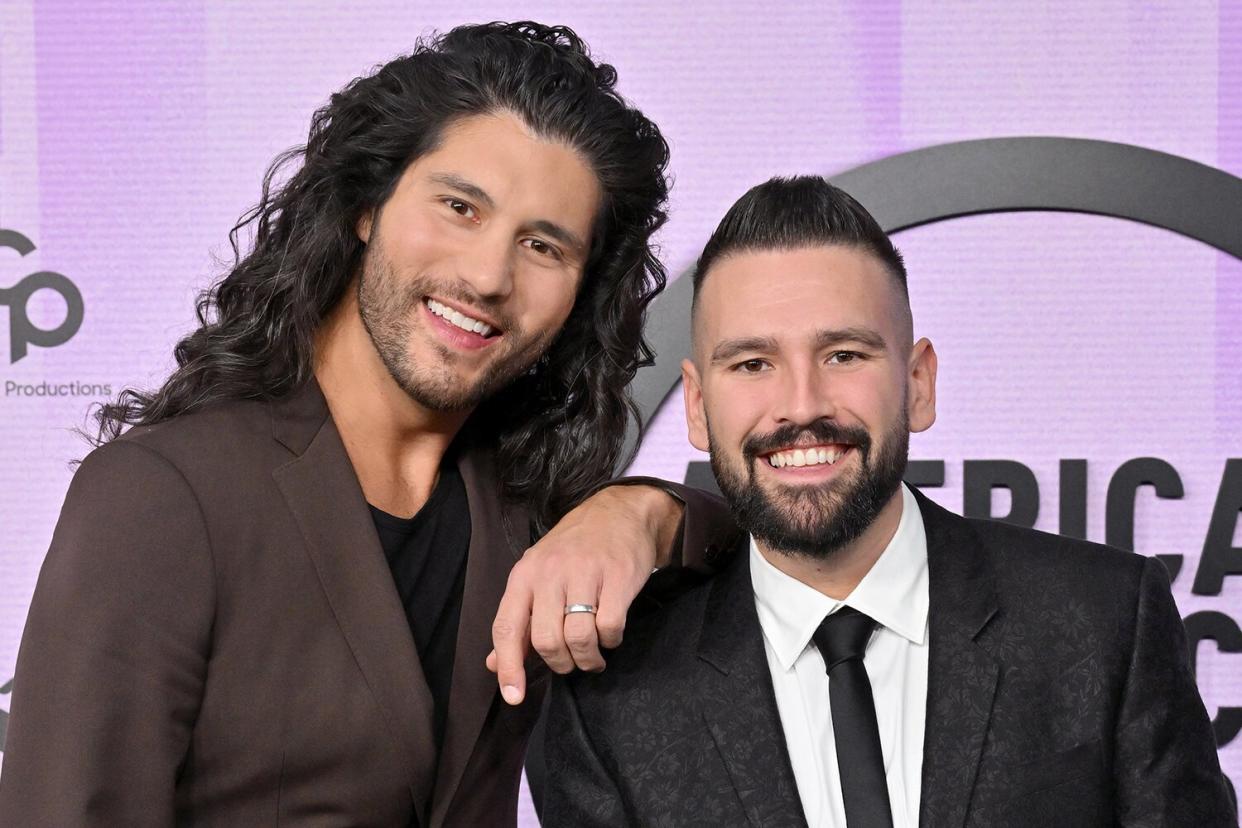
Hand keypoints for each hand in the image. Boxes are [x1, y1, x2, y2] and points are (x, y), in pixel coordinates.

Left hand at [487, 483, 682, 704]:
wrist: (620, 511)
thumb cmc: (574, 548)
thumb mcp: (537, 575)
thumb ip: (518, 620)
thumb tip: (495, 664)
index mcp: (524, 575)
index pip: (507, 628)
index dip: (509, 667)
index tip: (515, 697)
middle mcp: (550, 572)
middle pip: (546, 640)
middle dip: (561, 664)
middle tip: (572, 664)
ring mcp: (585, 573)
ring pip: (579, 637)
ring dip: (588, 658)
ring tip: (593, 657)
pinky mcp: (618, 576)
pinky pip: (610, 626)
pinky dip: (611, 641)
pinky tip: (612, 635)